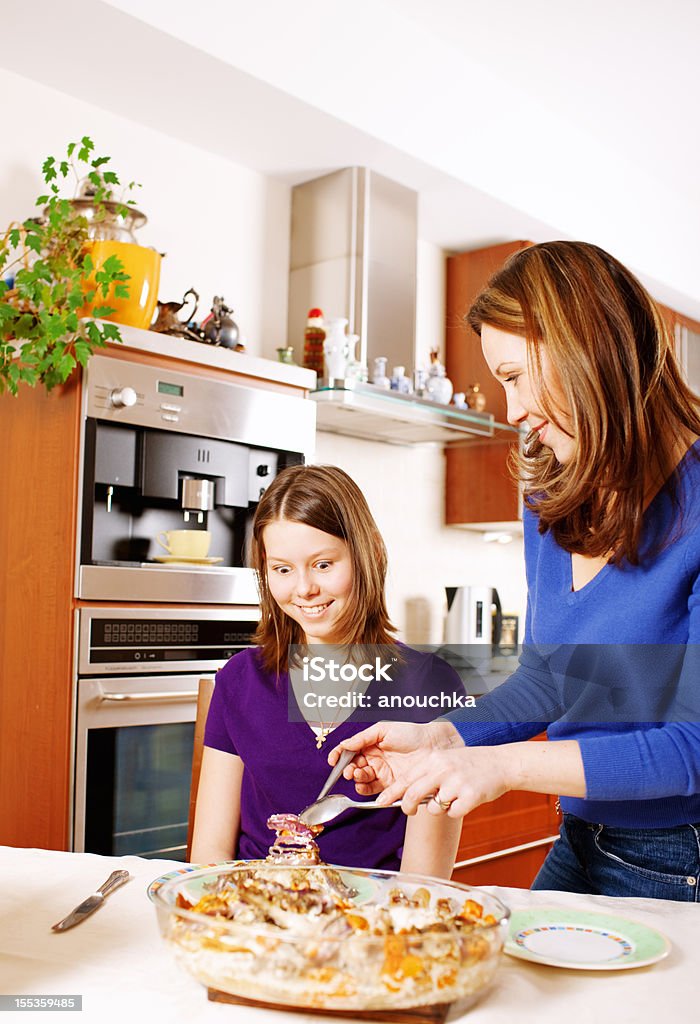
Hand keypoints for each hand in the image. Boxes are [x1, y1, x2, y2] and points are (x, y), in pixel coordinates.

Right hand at [327, 720, 461, 795]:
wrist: (433, 746)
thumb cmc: (411, 733)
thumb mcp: (384, 729)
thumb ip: (363, 737)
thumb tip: (345, 745)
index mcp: (371, 745)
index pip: (349, 752)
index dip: (339, 756)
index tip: (333, 761)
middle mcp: (375, 760)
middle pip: (353, 767)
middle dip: (348, 769)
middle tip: (350, 770)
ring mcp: (382, 773)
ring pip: (362, 780)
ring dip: (356, 779)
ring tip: (359, 775)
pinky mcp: (391, 785)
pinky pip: (374, 791)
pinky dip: (365, 790)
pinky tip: (364, 786)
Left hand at [378, 745, 511, 817]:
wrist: (501, 763)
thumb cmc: (472, 763)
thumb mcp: (446, 760)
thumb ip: (428, 774)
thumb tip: (406, 793)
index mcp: (435, 759)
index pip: (406, 778)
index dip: (391, 792)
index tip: (380, 802)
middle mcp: (443, 769)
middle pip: (413, 794)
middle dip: (407, 807)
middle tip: (409, 811)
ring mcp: (457, 782)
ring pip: (433, 807)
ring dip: (439, 808)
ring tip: (452, 797)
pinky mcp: (471, 796)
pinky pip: (453, 813)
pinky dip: (456, 811)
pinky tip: (465, 799)